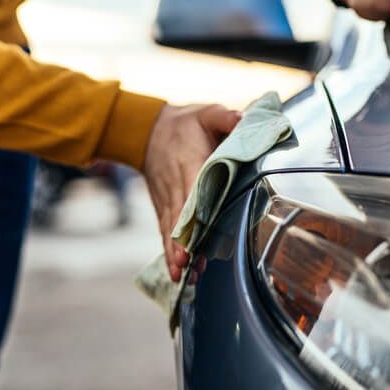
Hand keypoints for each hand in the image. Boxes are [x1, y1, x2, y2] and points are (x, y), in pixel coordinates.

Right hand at [143, 104, 241, 281]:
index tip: (193, 234)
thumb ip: (225, 117)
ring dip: (174, 252)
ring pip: (170, 229)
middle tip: (185, 266)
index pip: (191, 190)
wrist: (147, 130)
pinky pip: (165, 231)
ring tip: (182, 276)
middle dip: (181, 242)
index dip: (191, 214)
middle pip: (178, 217)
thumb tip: (242, 120)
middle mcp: (176, 184)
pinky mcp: (163, 207)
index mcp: (190, 162)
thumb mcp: (207, 114)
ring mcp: (167, 198)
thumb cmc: (186, 123)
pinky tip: (176, 271)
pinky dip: (169, 250)